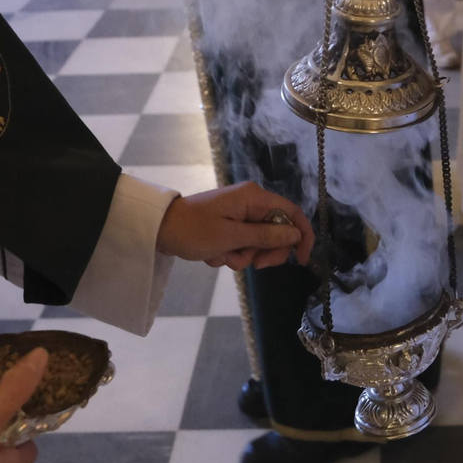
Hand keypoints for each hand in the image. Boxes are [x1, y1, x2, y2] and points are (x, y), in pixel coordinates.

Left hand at [156, 181, 316, 270]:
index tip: (301, 259)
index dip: (302, 235)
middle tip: (252, 264)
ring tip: (222, 257)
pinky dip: (231, 254)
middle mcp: (251, 202)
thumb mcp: (231, 237)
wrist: (160, 230)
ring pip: (259, 242)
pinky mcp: (230, 225)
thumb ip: (265, 236)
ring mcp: (240, 214)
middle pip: (278, 232)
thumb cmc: (193, 230)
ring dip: (244, 256)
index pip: (292, 212)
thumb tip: (296, 234)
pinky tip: (215, 255)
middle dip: (265, 252)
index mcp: (254, 198)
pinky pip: (242, 244)